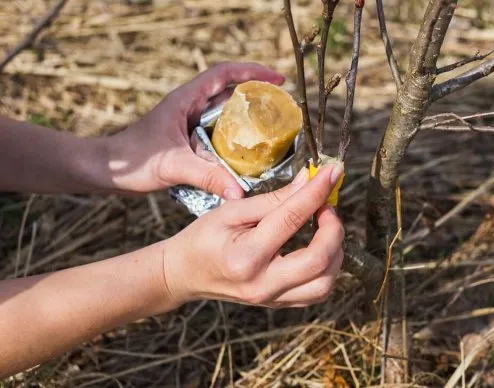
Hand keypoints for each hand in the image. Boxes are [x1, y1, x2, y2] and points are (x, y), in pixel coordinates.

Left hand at [105, 62, 284, 197]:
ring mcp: (188, 122)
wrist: (108, 170)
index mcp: (186, 99)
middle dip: (256, 95)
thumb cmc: (133, 160)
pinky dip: (235, 138)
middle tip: (280, 107)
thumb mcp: (174, 166)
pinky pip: (218, 132)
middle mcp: (189, 107)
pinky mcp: (188, 139)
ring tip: (271, 128)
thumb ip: (207, 176)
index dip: (252, 72)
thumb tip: (239, 193)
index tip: (276, 79)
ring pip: (225, 113)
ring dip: (247, 117)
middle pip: (229, 91)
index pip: (223, 74)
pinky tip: (247, 153)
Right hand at [162, 165, 344, 307]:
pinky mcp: (278, 304)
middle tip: (326, 207)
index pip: (292, 219)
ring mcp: (271, 299)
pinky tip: (319, 247)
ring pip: (324, 284)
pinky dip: (327, 268)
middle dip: (333, 228)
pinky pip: (316, 292)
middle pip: (319, 260)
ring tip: (325, 228)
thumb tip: (308, 181)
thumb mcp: (232, 211)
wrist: (184, 273)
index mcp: (245, 256)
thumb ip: (274, 199)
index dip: (317, 191)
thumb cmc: (203, 238)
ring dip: (335, 252)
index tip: (331, 172)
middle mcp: (262, 284)